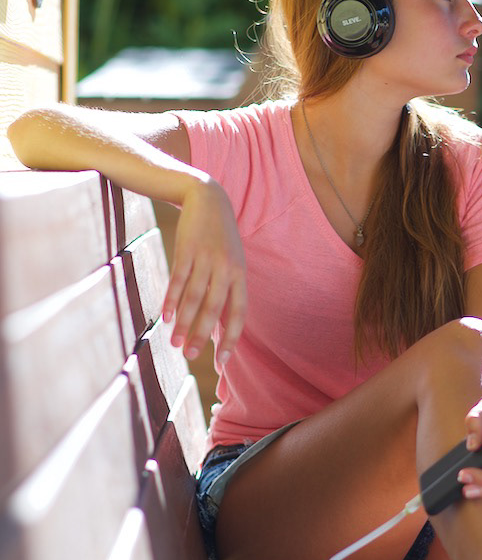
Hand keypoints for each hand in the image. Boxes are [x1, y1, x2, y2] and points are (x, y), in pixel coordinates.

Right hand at [162, 179, 246, 363]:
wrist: (208, 197)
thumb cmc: (219, 239)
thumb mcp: (230, 263)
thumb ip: (225, 292)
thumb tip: (214, 329)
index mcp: (240, 276)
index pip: (238, 314)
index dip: (229, 338)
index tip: (221, 362)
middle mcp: (227, 269)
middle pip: (214, 309)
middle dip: (201, 336)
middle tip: (189, 357)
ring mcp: (207, 259)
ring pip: (194, 297)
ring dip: (183, 323)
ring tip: (174, 343)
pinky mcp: (188, 249)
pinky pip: (179, 279)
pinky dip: (171, 300)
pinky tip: (164, 317)